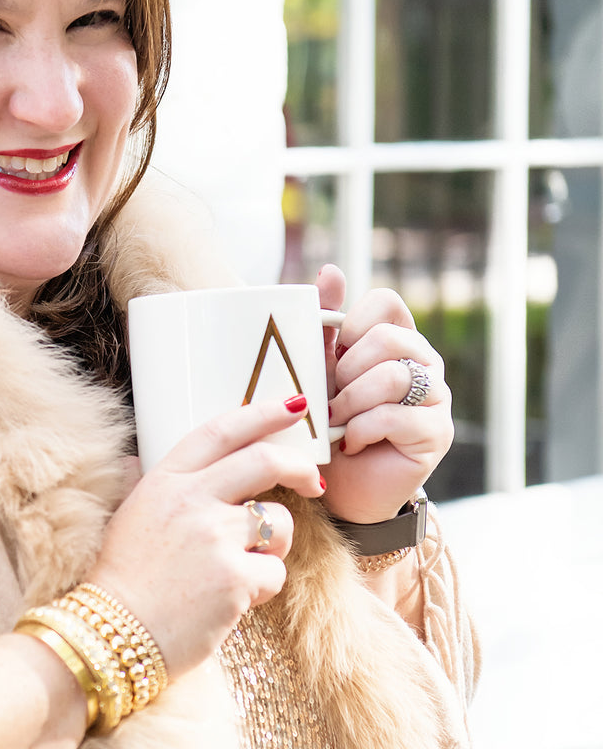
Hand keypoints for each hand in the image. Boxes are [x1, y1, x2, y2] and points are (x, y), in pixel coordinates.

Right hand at [86, 396, 325, 679]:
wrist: (112, 635)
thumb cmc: (121, 578)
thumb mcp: (127, 514)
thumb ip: (141, 482)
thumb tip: (135, 459)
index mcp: (166, 479)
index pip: (221, 430)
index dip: (261, 413)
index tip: (292, 407)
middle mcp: (191, 498)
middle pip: (264, 461)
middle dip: (300, 466)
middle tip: (315, 481)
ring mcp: (214, 536)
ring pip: (279, 523)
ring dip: (274, 545)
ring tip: (243, 567)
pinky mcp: (234, 577)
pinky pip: (275, 572)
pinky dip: (262, 588)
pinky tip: (232, 600)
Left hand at [315, 264, 452, 524]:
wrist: (339, 484)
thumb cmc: (327, 420)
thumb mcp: (319, 368)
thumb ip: (324, 323)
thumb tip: (331, 270)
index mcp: (397, 338)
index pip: (387, 302)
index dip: (353, 322)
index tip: (334, 352)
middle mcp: (424, 362)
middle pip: (389, 338)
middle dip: (347, 369)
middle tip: (329, 396)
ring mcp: (436, 397)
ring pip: (393, 376)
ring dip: (350, 401)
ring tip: (335, 421)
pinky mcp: (436, 433)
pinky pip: (394, 416)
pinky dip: (360, 430)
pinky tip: (350, 442)